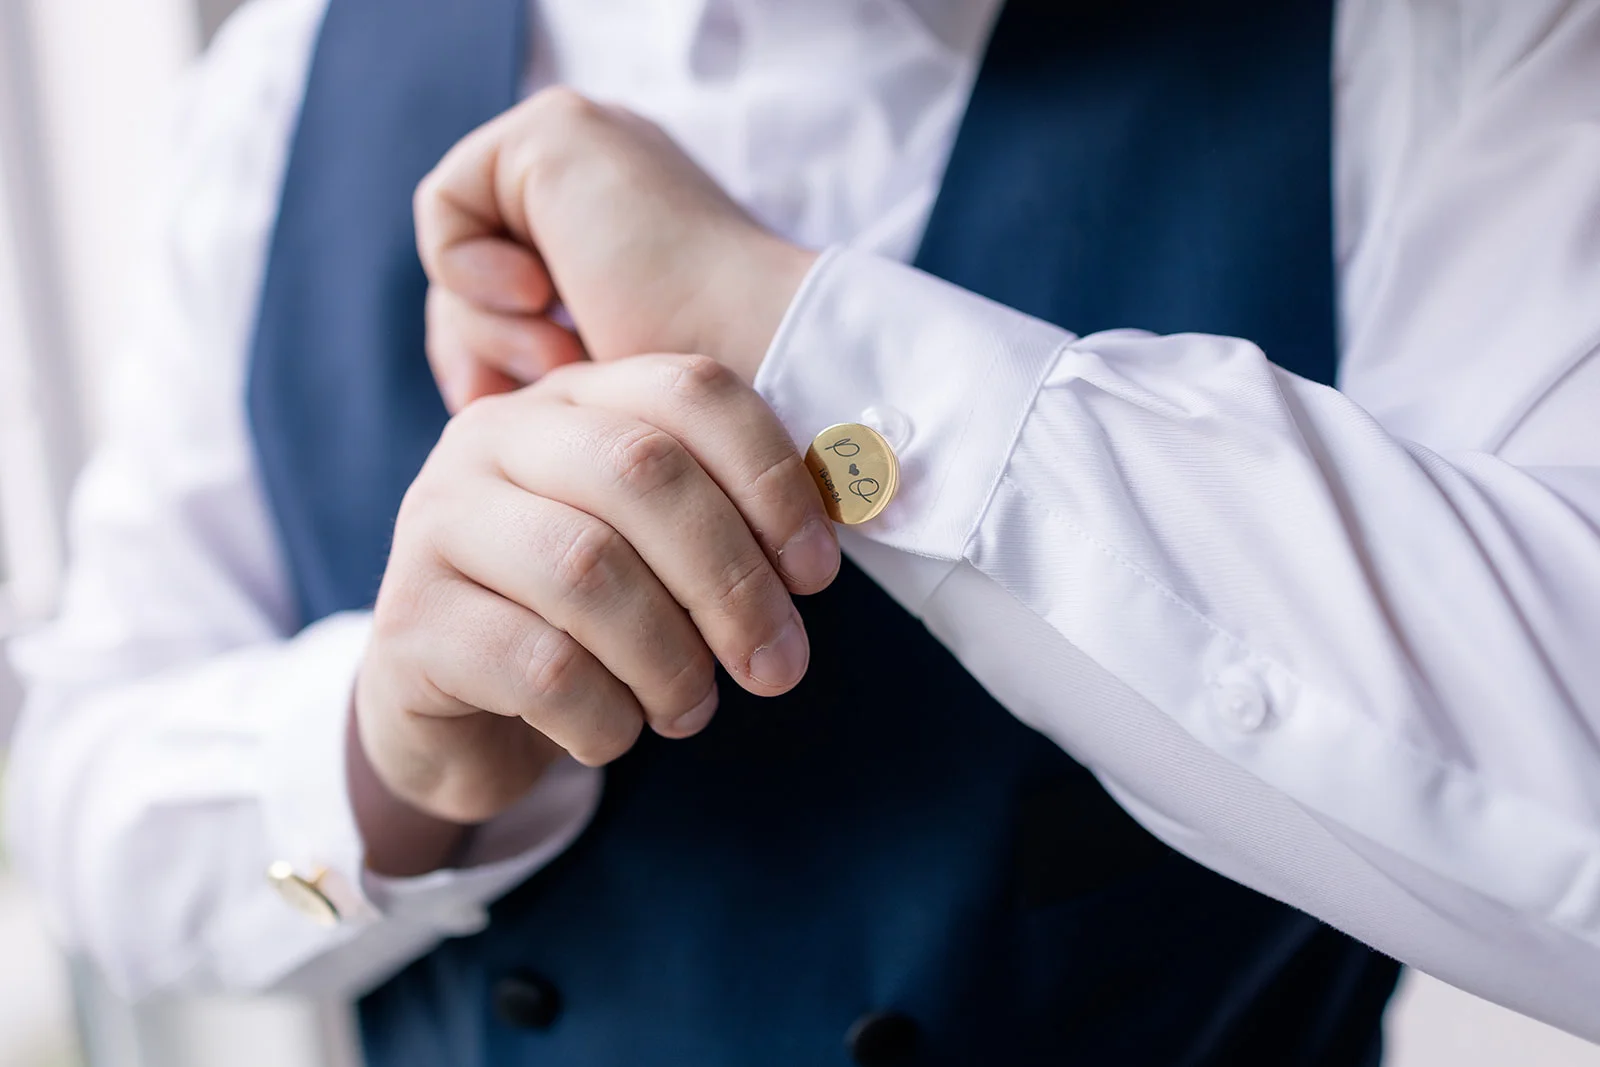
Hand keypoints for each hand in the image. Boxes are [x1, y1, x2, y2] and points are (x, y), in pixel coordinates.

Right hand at [351, 357, 840, 869]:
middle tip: (777, 668)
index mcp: (572, 401)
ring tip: (689, 708)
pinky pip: (538, 666)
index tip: (818, 575)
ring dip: (670, 660)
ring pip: (589, 571)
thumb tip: (847, 512)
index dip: (773, 478)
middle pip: (642, 471)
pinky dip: (605, 716)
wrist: (456, 715)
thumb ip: (730, 519)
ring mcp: (437, 523)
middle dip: (732, 580)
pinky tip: (612, 734)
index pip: (691, 390)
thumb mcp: (657, 555)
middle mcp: (492, 438)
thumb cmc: (584, 623)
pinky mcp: (408, 622)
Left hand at [413, 87, 816, 408]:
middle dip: (479, 346)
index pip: (504, 287)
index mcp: (622, 227)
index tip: (511, 410)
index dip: (490, 356)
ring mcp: (582, 144)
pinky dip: (470, 273)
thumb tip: (469, 388)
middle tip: (518, 396)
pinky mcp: (555, 129)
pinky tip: (541, 296)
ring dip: (489, 326)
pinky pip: (445, 206)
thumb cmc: (698, 409)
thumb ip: (538, 363)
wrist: (756, 362)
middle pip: (471, 270)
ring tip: (558, 357)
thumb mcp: (598, 388)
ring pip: (457, 250)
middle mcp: (600, 176)